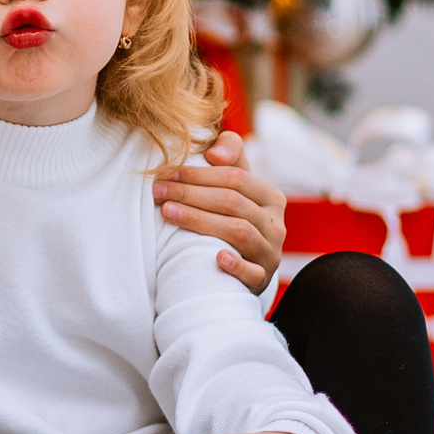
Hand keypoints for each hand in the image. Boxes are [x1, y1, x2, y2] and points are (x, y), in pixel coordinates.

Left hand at [154, 127, 286, 294]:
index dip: (198, 174)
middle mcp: (276, 225)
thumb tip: (214, 154)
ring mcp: (269, 254)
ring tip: (168, 213)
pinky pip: (252, 273)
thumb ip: (230, 154)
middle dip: (191, 194)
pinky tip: (216, 258)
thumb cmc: (232, 216)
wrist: (244, 265)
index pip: (236, 178)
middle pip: (232, 203)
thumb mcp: (235, 185)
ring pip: (238, 231)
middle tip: (157, 192)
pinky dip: (235, 265)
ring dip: (200, 221)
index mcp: (271, 198)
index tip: (165, 174)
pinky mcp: (261, 280)